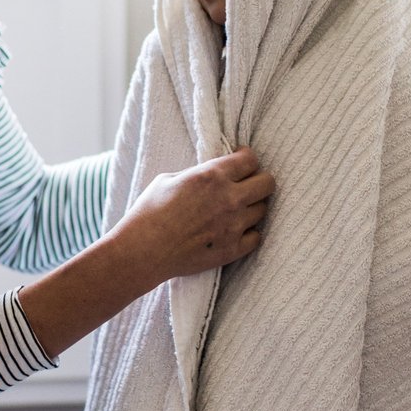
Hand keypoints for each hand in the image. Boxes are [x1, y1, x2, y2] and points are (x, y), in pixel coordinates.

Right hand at [114, 147, 274, 281]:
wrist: (142, 251)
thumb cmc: (149, 212)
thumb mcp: (169, 179)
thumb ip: (198, 175)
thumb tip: (212, 175)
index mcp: (212, 176)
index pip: (251, 160)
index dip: (248, 158)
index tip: (242, 161)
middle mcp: (228, 199)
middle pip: (268, 183)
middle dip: (259, 180)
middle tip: (247, 184)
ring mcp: (233, 226)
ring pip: (263, 210)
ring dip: (252, 207)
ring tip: (237, 209)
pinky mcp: (231, 250)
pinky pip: (257, 237)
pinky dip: (249, 233)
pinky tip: (235, 230)